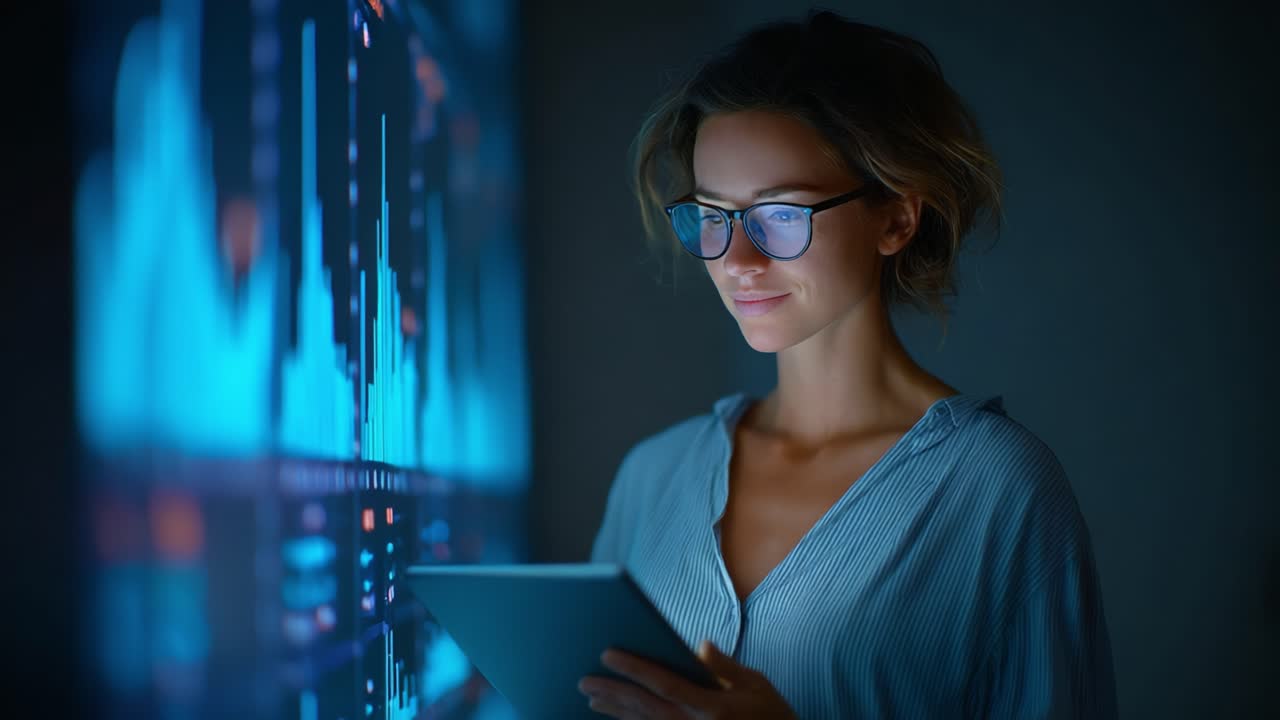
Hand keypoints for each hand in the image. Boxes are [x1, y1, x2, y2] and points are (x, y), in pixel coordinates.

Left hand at [577, 639, 798, 718]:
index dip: (634, 668)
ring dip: (615, 711)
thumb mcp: (756, 684)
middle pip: (645, 708)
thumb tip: (699, 646)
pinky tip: (616, 716)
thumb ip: (724, 666)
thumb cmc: (773, 715)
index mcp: (713, 707)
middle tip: (584, 680)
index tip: (608, 653)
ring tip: (591, 697)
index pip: (664, 684)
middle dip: (613, 692)